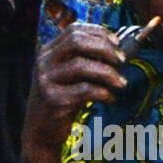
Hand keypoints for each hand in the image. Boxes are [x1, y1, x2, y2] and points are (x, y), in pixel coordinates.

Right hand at [23, 22, 127, 156]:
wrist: (41, 132)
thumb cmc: (63, 101)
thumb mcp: (70, 77)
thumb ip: (86, 61)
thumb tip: (119, 50)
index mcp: (48, 51)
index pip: (74, 30)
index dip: (98, 33)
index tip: (117, 43)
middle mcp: (44, 62)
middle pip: (76, 41)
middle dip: (104, 49)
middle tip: (122, 62)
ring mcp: (46, 80)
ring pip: (81, 65)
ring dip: (108, 73)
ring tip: (121, 83)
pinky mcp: (52, 100)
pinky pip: (84, 90)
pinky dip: (103, 93)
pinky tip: (110, 99)